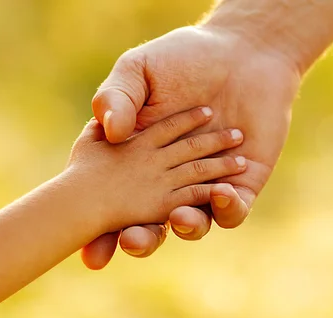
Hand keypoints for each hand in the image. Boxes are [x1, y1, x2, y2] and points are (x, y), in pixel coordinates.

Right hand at [82, 25, 300, 268]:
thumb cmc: (184, 57)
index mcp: (139, 161)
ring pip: (192, 223)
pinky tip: (220, 191)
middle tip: (132, 239)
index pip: (114, 202)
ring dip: (186, 225)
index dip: (101, 228)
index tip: (90, 248)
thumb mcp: (138, 71)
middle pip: (150, 224)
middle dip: (140, 239)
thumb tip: (113, 132)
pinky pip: (232, 210)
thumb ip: (117, 98)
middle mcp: (169, 181)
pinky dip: (225, 208)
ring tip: (181, 218)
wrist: (241, 55)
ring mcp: (204, 186)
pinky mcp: (240, 187)